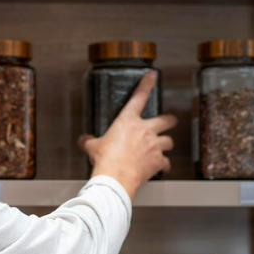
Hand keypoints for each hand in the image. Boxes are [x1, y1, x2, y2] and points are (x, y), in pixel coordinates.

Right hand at [78, 71, 176, 198]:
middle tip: (171, 121)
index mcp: (128, 121)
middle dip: (170, 120)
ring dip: (167, 144)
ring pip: (169, 141)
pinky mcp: (158, 160)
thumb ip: (89, 141)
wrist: (116, 176)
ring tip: (165, 147)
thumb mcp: (93, 147)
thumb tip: (82, 140)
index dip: (146, 84)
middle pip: (166, 120)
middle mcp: (145, 130)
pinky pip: (166, 161)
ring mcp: (154, 145)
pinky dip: (165, 164)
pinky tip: (162, 167)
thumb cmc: (106, 160)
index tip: (152, 76)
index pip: (139, 97)